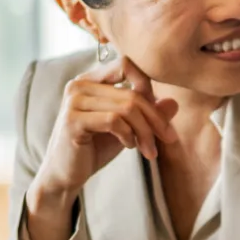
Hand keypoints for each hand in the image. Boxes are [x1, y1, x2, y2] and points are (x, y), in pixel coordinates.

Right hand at [25, 55, 177, 239]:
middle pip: (133, 93)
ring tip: (149, 150)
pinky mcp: (73, 120)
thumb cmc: (95, 148)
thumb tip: (174, 103)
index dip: (149, 87)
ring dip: (145, 132)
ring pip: (127, 108)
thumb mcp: (128, 128)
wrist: (66, 174)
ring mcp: (74, 100)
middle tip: (168, 138)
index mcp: (92, 80)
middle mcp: (80, 84)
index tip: (160, 116)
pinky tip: (129, 146)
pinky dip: (129, 135)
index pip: (127, 65)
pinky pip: (114, 120)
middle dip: (156, 119)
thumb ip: (148, 114)